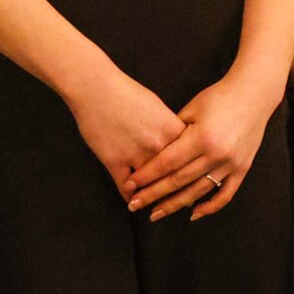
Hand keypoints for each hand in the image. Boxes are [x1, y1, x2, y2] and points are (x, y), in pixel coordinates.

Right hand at [63, 61, 186, 199]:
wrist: (94, 87)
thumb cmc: (125, 92)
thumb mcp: (157, 107)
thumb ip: (169, 128)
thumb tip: (178, 141)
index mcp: (173, 131)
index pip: (190, 160)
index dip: (195, 176)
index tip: (198, 187)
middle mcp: (158, 147)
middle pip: (173, 178)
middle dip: (178, 195)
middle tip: (181, 205)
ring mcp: (135, 155)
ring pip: (150, 186)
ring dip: (152, 198)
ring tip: (155, 207)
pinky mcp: (114, 160)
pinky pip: (125, 186)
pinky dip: (128, 195)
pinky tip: (130, 199)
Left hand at [130, 73, 281, 220]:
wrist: (253, 95)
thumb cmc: (216, 98)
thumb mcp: (190, 111)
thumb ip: (173, 133)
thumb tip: (151, 153)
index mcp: (201, 138)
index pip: (167, 163)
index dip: (147, 176)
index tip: (129, 185)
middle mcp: (217, 154)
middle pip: (179, 180)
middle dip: (154, 194)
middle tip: (134, 205)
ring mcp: (232, 164)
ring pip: (198, 191)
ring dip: (176, 204)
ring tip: (156, 213)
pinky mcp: (243, 168)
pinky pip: (226, 194)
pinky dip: (210, 206)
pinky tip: (193, 214)